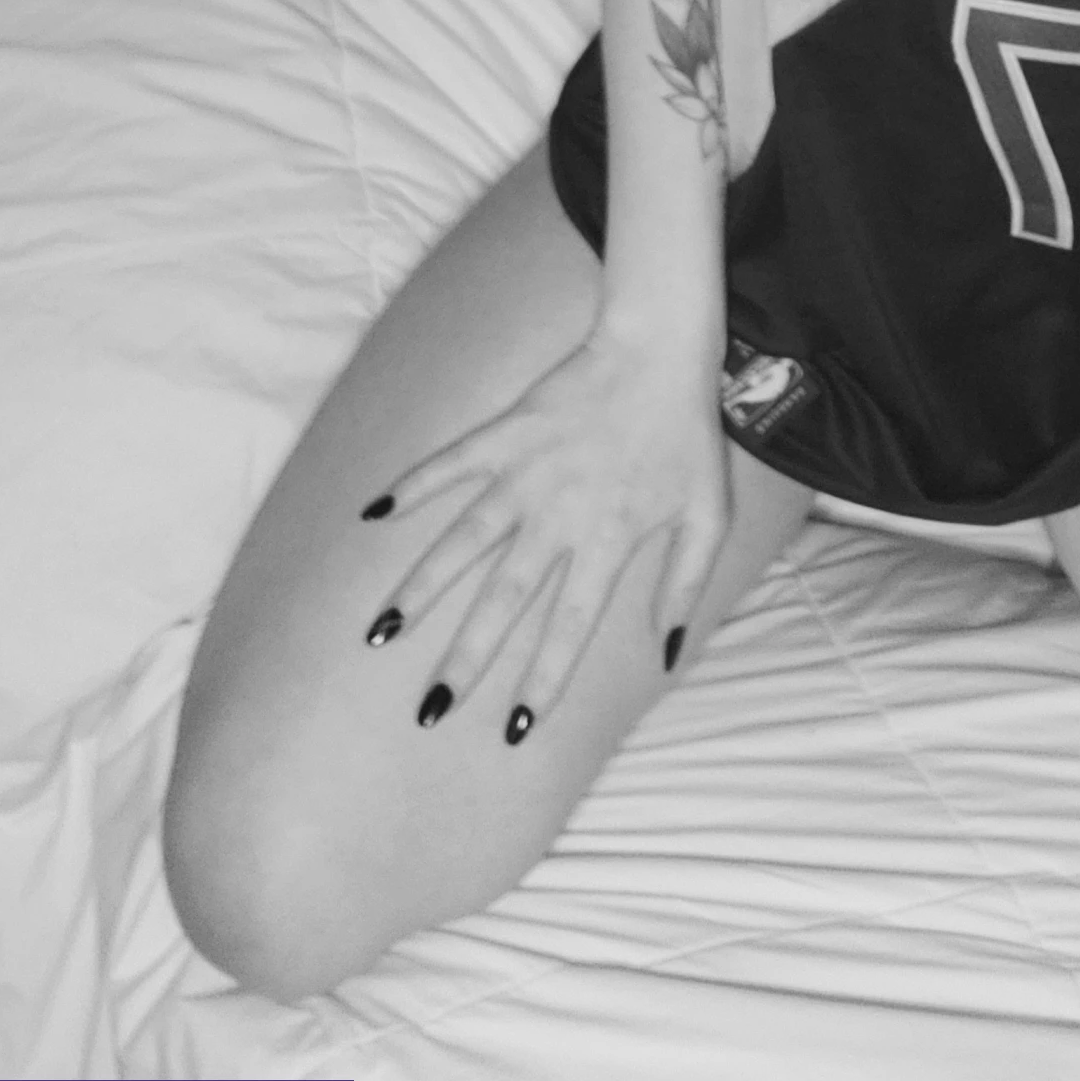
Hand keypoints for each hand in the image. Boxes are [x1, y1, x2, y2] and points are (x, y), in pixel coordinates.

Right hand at [356, 319, 728, 733]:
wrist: (660, 350)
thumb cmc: (687, 438)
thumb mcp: (708, 517)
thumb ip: (686, 586)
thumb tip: (666, 654)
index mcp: (609, 541)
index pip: (569, 628)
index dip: (541, 681)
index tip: (509, 730)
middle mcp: (558, 516)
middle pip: (503, 601)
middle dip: (464, 659)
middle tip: (428, 711)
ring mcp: (525, 472)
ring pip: (462, 541)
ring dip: (420, 590)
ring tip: (379, 635)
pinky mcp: (504, 431)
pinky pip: (450, 464)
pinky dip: (411, 487)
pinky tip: (371, 516)